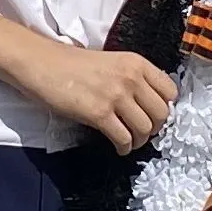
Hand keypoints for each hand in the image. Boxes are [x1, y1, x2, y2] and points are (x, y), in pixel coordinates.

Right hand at [21, 42, 177, 152]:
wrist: (42, 63)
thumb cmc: (71, 64)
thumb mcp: (111, 62)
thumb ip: (131, 78)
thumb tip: (147, 104)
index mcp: (136, 62)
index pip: (170, 90)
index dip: (166, 107)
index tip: (156, 115)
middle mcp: (130, 77)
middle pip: (162, 113)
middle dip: (155, 128)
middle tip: (144, 132)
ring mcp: (115, 95)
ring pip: (145, 129)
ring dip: (140, 141)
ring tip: (130, 141)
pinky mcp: (99, 113)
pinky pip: (124, 138)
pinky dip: (124, 148)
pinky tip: (118, 147)